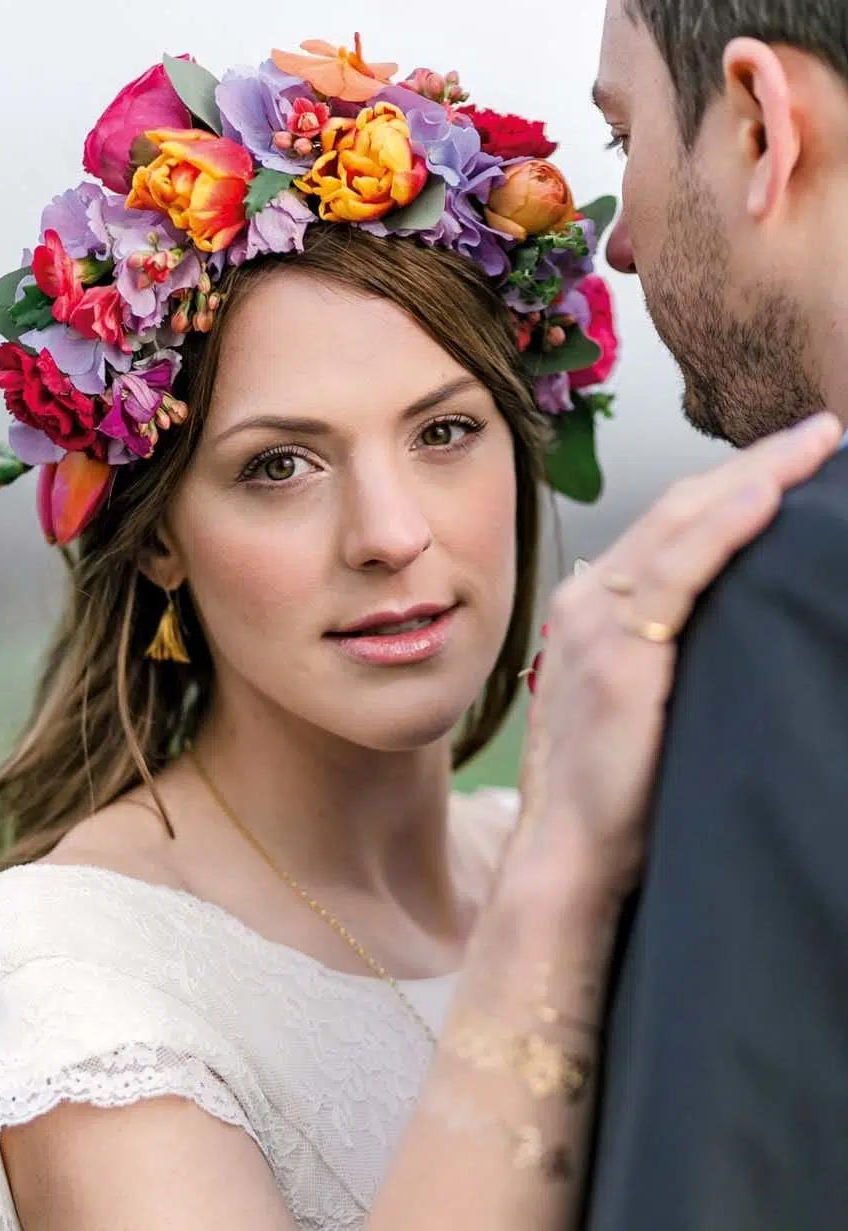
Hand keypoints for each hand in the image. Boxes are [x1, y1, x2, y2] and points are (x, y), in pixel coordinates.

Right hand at [514, 412, 842, 900]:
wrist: (568, 857)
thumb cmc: (612, 794)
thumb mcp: (639, 705)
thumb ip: (666, 655)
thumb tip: (732, 628)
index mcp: (589, 611)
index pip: (668, 525)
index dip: (731, 485)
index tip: (790, 460)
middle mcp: (586, 604)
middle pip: (677, 509)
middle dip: (752, 463)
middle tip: (819, 434)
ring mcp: (595, 625)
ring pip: (679, 525)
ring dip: (752, 476)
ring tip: (815, 444)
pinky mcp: (619, 657)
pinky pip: (678, 572)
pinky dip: (725, 525)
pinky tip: (769, 494)